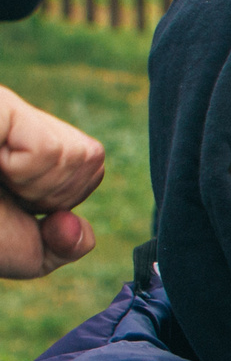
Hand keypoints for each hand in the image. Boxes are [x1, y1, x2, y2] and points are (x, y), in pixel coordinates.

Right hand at [0, 88, 103, 278]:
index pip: (89, 163)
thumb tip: (79, 229)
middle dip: (52, 194)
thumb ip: (62, 245)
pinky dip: (27, 175)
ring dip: (37, 187)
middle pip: (90, 159)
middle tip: (2, 194)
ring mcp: (4, 110)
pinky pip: (52, 152)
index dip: (59, 197)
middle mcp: (13, 121)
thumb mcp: (18, 251)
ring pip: (80, 156)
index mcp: (18, 146)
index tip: (14, 203)